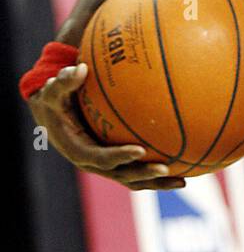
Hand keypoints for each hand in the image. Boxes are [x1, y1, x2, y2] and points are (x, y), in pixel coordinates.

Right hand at [28, 62, 184, 190]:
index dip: (119, 157)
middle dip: (143, 174)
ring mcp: (105, 165)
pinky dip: (157, 172)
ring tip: (182, 181)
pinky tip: (184, 165)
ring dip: (156, 182)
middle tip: (165, 168)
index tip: (140, 151)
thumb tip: (79, 68)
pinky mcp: (115, 162)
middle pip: (121, 175)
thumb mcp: (53, 91)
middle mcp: (93, 162)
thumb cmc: (55, 100)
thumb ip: (64, 81)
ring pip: (132, 179)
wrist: (53, 114)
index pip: (100, 158)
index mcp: (77, 150)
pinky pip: (138, 169)